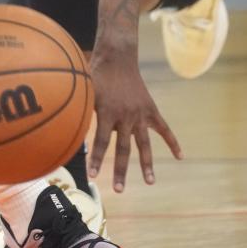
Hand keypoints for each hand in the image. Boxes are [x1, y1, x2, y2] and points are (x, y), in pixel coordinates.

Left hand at [88, 50, 181, 190]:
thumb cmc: (96, 73)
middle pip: (123, 149)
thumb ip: (81, 109)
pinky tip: (180, 156)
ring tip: (150, 182)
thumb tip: (66, 125)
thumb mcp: (85, 91)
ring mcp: (140, 115)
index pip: (101, 142)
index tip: (94, 177)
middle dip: (120, 171)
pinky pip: (164, 129)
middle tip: (119, 190)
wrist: (117, 57)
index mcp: (108, 113)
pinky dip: (172, 142)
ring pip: (144, 144)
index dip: (97, 160)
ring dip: (147, 164)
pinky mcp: (150, 110)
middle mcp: (126, 117)